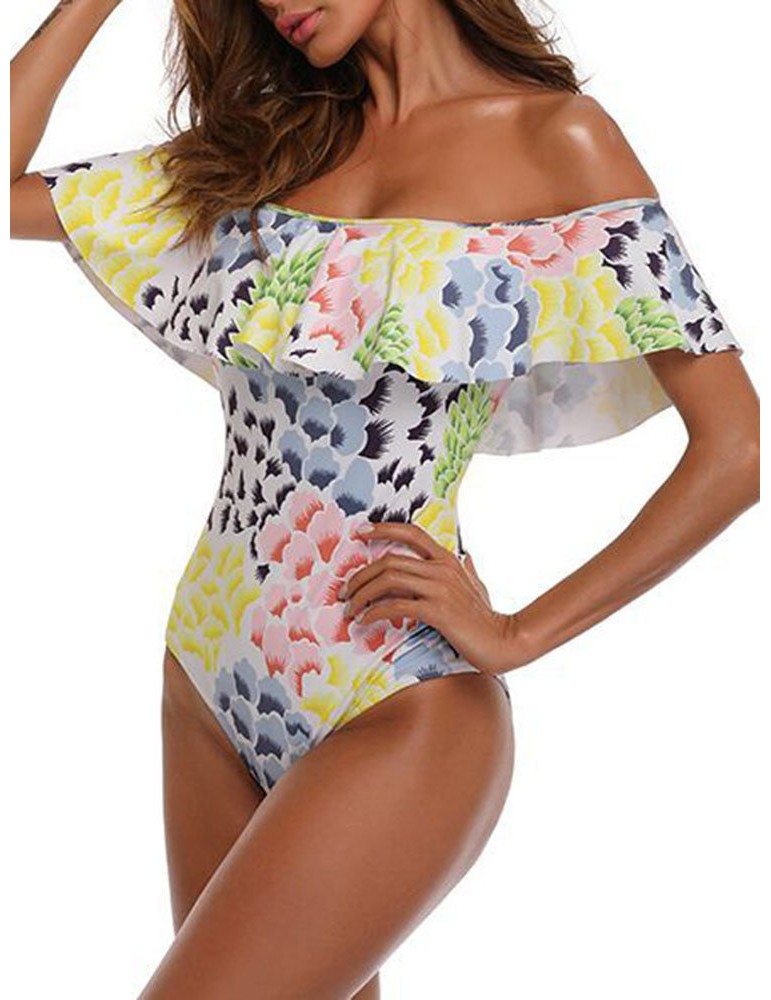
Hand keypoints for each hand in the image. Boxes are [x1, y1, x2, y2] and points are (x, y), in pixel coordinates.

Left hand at [342, 521, 525, 675]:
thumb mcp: (478, 587)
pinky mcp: (437, 611)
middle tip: (345, 591)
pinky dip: (374, 612)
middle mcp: (442, 569)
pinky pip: (396, 605)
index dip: (384, 528)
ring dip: (362, 594)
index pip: (412, 533)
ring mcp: (440, 589)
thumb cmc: (488, 618)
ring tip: (350, 608)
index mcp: (448, 560)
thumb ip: (469, 570)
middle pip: (389, 560)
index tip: (360, 532)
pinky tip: (365, 621)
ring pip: (388, 580)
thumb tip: (468, 555)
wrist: (504, 641)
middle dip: (361, 575)